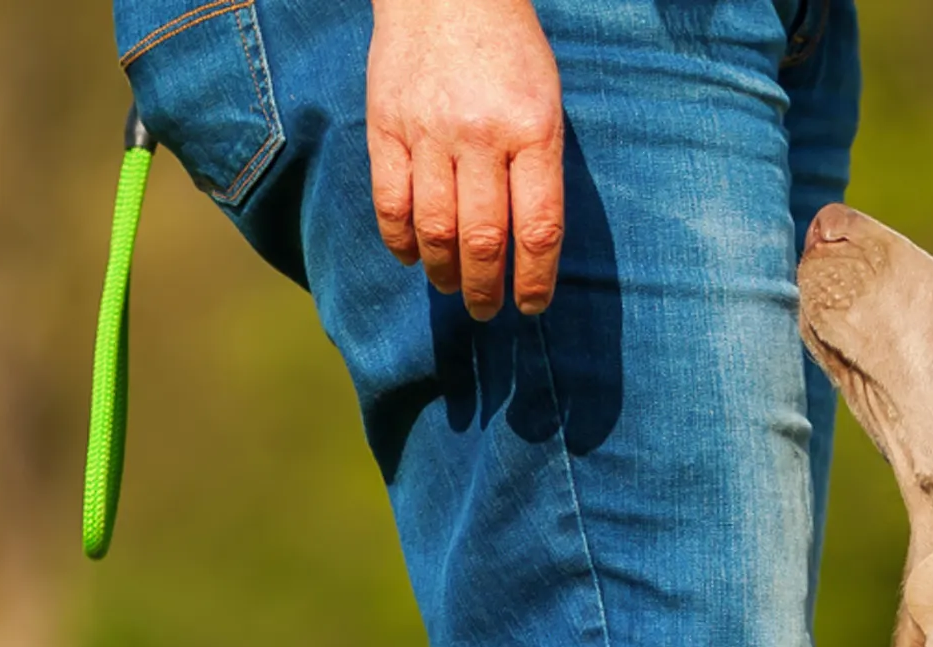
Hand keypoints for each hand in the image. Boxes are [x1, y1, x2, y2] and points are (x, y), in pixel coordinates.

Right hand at [366, 0, 563, 319]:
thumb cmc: (508, 50)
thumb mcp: (546, 102)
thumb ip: (540, 169)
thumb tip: (531, 246)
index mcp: (532, 131)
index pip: (538, 230)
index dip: (535, 281)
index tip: (531, 306)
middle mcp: (480, 135)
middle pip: (483, 240)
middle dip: (485, 289)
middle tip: (485, 310)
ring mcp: (428, 130)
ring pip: (434, 229)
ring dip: (444, 272)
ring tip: (451, 287)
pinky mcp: (386, 124)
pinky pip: (390, 201)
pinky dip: (400, 240)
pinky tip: (412, 256)